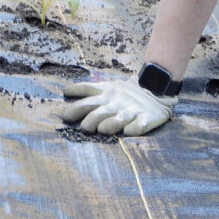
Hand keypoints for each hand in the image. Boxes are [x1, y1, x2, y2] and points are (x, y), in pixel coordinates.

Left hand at [62, 79, 176, 135]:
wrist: (153, 88)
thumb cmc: (123, 93)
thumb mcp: (105, 87)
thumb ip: (87, 89)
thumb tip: (65, 92)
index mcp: (105, 93)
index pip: (88, 96)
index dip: (76, 105)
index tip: (65, 117)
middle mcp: (116, 102)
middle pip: (101, 111)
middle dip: (92, 119)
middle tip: (83, 128)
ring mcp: (131, 111)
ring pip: (119, 118)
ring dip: (111, 123)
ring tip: (102, 129)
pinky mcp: (146, 118)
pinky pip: (141, 124)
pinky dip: (136, 128)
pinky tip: (130, 131)